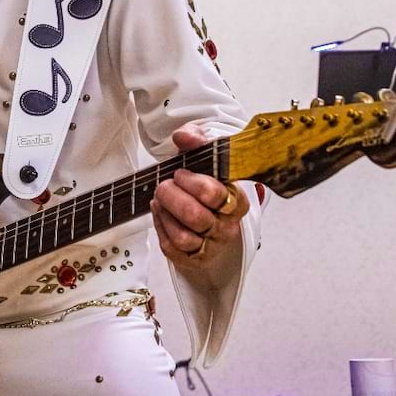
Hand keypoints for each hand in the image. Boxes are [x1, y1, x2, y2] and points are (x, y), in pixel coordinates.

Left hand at [150, 124, 245, 266]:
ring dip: (165, 214)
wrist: (209, 214)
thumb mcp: (205, 158)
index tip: (179, 173)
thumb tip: (182, 136)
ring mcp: (211, 245)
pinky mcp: (194, 259)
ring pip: (183, 237)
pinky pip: (172, 248)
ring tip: (159, 199)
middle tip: (163, 186)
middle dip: (172, 198)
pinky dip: (160, 227)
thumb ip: (196, 142)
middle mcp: (226, 226)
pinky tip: (158, 212)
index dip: (191, 182)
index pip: (214, 194)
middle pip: (195, 217)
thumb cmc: (206, 185)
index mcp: (236, 201)